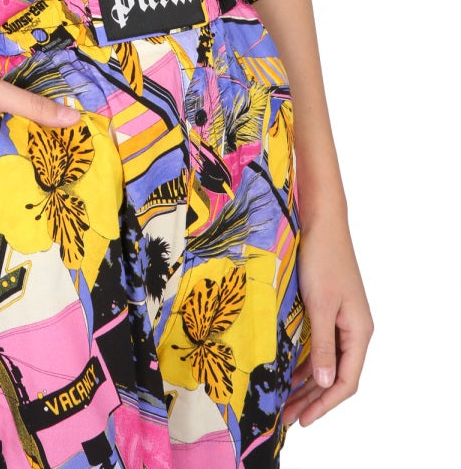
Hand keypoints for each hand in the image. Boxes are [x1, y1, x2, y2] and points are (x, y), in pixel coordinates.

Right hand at [0, 78, 79, 231]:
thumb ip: (34, 107)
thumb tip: (73, 120)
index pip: (37, 190)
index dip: (55, 187)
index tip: (67, 181)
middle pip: (22, 207)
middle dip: (39, 199)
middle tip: (53, 186)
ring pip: (4, 218)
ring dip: (19, 208)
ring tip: (33, 192)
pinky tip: (8, 197)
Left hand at [283, 219, 373, 426]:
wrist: (321, 223)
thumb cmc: (322, 260)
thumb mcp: (320, 305)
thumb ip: (323, 345)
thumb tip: (324, 381)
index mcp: (359, 332)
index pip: (346, 381)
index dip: (325, 404)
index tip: (303, 420)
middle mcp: (353, 330)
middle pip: (335, 376)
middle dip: (312, 399)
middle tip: (286, 418)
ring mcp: (341, 320)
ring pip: (326, 362)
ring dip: (306, 383)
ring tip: (283, 402)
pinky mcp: (327, 310)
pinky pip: (318, 346)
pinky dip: (303, 362)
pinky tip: (286, 372)